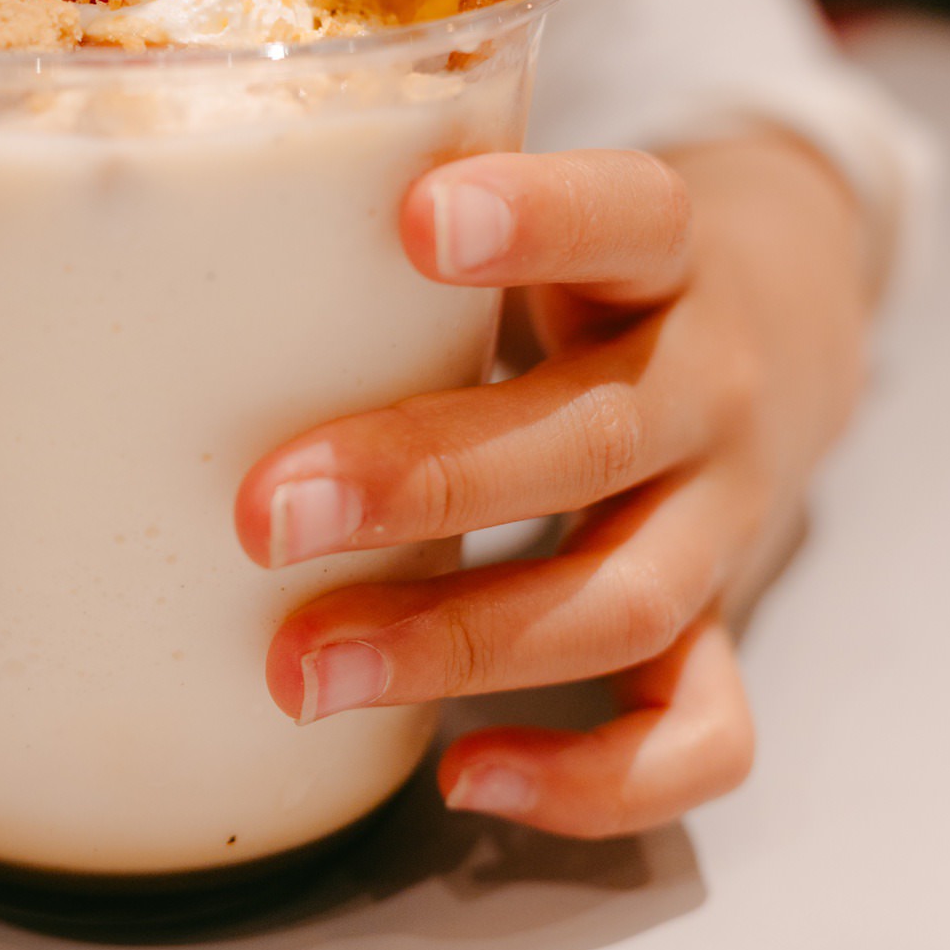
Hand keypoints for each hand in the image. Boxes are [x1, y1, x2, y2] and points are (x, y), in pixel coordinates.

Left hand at [235, 134, 871, 837]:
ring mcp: (724, 519)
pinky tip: (461, 775)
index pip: (632, 217)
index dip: (541, 219)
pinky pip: (700, 736)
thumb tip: (165, 170)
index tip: (415, 221)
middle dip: (420, 484)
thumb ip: (408, 209)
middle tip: (263, 516)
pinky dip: (592, 780)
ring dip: (455, 646)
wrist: (783, 323)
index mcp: (667, 257)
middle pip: (589, 442)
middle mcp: (709, 388)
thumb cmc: (590, 268)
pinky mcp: (726, 627)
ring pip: (624, 602)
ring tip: (302, 670)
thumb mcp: (542, 206)